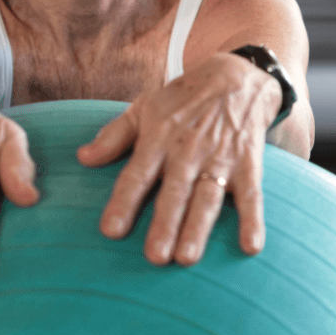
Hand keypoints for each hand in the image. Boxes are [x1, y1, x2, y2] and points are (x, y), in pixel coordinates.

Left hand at [77, 54, 281, 264]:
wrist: (236, 77)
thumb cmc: (182, 98)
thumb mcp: (143, 107)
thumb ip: (113, 136)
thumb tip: (83, 158)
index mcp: (158, 139)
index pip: (137, 175)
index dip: (123, 202)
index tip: (111, 231)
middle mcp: (188, 151)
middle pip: (174, 193)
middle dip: (164, 225)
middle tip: (154, 257)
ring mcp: (220, 159)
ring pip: (207, 198)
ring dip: (198, 228)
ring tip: (187, 258)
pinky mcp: (248, 164)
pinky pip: (251, 196)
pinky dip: (253, 220)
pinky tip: (251, 246)